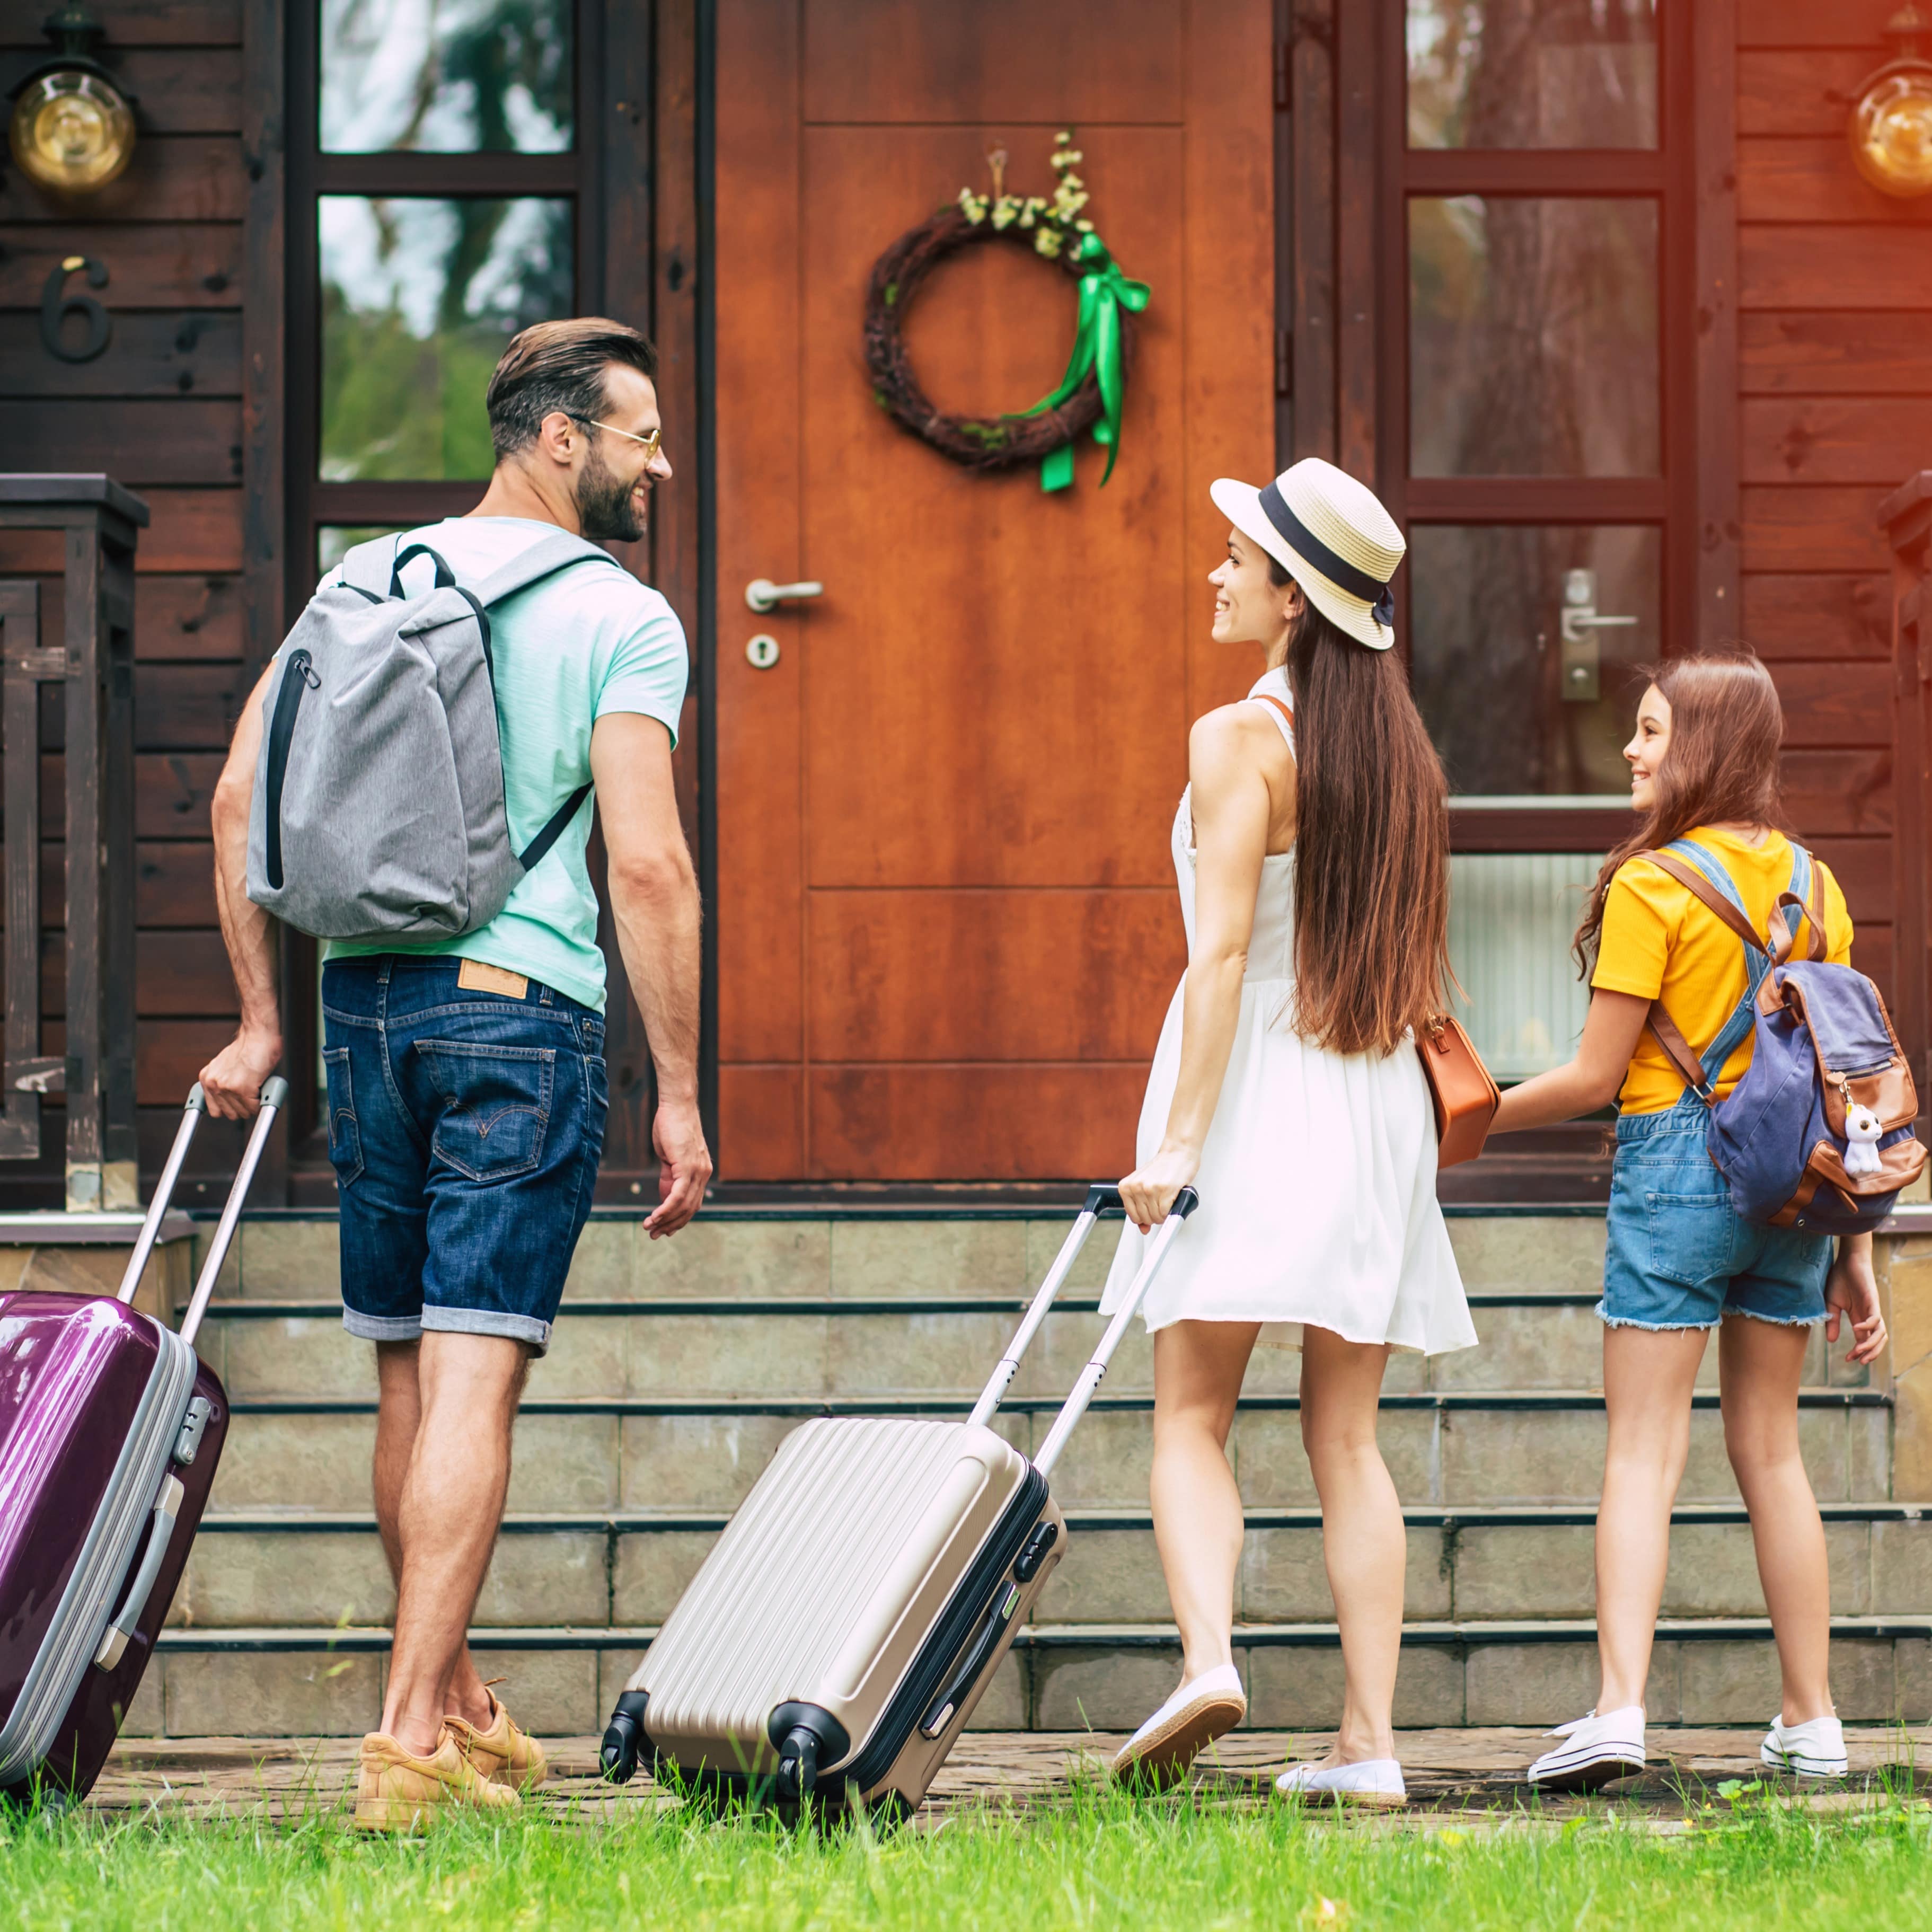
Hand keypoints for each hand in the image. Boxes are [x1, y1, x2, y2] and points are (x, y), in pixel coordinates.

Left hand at [199, 1025, 281, 1120]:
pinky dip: (263, 1100)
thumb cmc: (249, 1046)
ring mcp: (227, 1087)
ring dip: (254, 1104)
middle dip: (244, 1107)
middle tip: (252, 1095)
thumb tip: (233, 1098)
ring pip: (243, 1112)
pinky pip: (255, 1107)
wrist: (258, 1034)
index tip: (236, 1109)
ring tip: (258, 1088)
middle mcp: (214, 1084)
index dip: (229, 1109)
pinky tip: (263, 1088)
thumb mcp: (226, 1065)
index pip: (215, 1110)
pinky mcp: (243, 1089)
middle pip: (230, 1114)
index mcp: (207, 1078)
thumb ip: (224, 1081)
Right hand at [646, 1097, 711, 1237]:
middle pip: (689, 1209)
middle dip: (671, 1225)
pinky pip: (677, 1195)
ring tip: (649, 1228)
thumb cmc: (672, 1127)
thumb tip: (666, 1195)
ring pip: (683, 1205)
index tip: (664, 1229)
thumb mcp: (671, 1156)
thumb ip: (670, 1176)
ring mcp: (698, 1170)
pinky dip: (665, 1209)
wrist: (676, 1106)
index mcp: (701, 1172)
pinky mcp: (688, 1166)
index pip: (692, 1203)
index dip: (678, 1218)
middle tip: (654, 1235)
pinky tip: (654, 1217)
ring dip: (665, 1220)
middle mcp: (703, 1174)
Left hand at [1119, 1142, 1200, 1233]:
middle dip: (1155, 1217)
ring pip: (1156, 1217)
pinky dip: (1171, 1212)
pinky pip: (1166, 1213)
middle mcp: (1136, 1187)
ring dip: (1164, 1214)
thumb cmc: (1162, 1168)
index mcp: (1126, 1186)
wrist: (1177, 1152)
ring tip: (1167, 1201)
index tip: (1151, 1213)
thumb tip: (1143, 1229)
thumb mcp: (1144, 1186)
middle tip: (1161, 1206)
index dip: (1145, 1218)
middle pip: (1145, 1218)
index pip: (1133, 1217)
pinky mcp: (1165, 1189)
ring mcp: (1150, 1188)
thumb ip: (1141, 1208)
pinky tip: (1172, 1201)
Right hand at [1825, 1243, 1886, 1366]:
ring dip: (1871, 1345)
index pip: (1864, 1340)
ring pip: (1880, 1333)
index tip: (1847, 1359)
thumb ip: (1832, 1322)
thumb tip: (1831, 1341)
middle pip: (1877, 1340)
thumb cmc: (1839, 1279)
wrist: (1847, 1260)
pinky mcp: (1873, 1301)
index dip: (1858, 1352)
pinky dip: (1867, 1326)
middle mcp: (1868, 1317)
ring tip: (1859, 1350)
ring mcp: (1872, 1309)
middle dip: (1870, 1353)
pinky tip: (1855, 1328)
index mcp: (1859, 1318)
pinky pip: (1875, 1318)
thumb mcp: (1831, 1304)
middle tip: (1859, 1362)